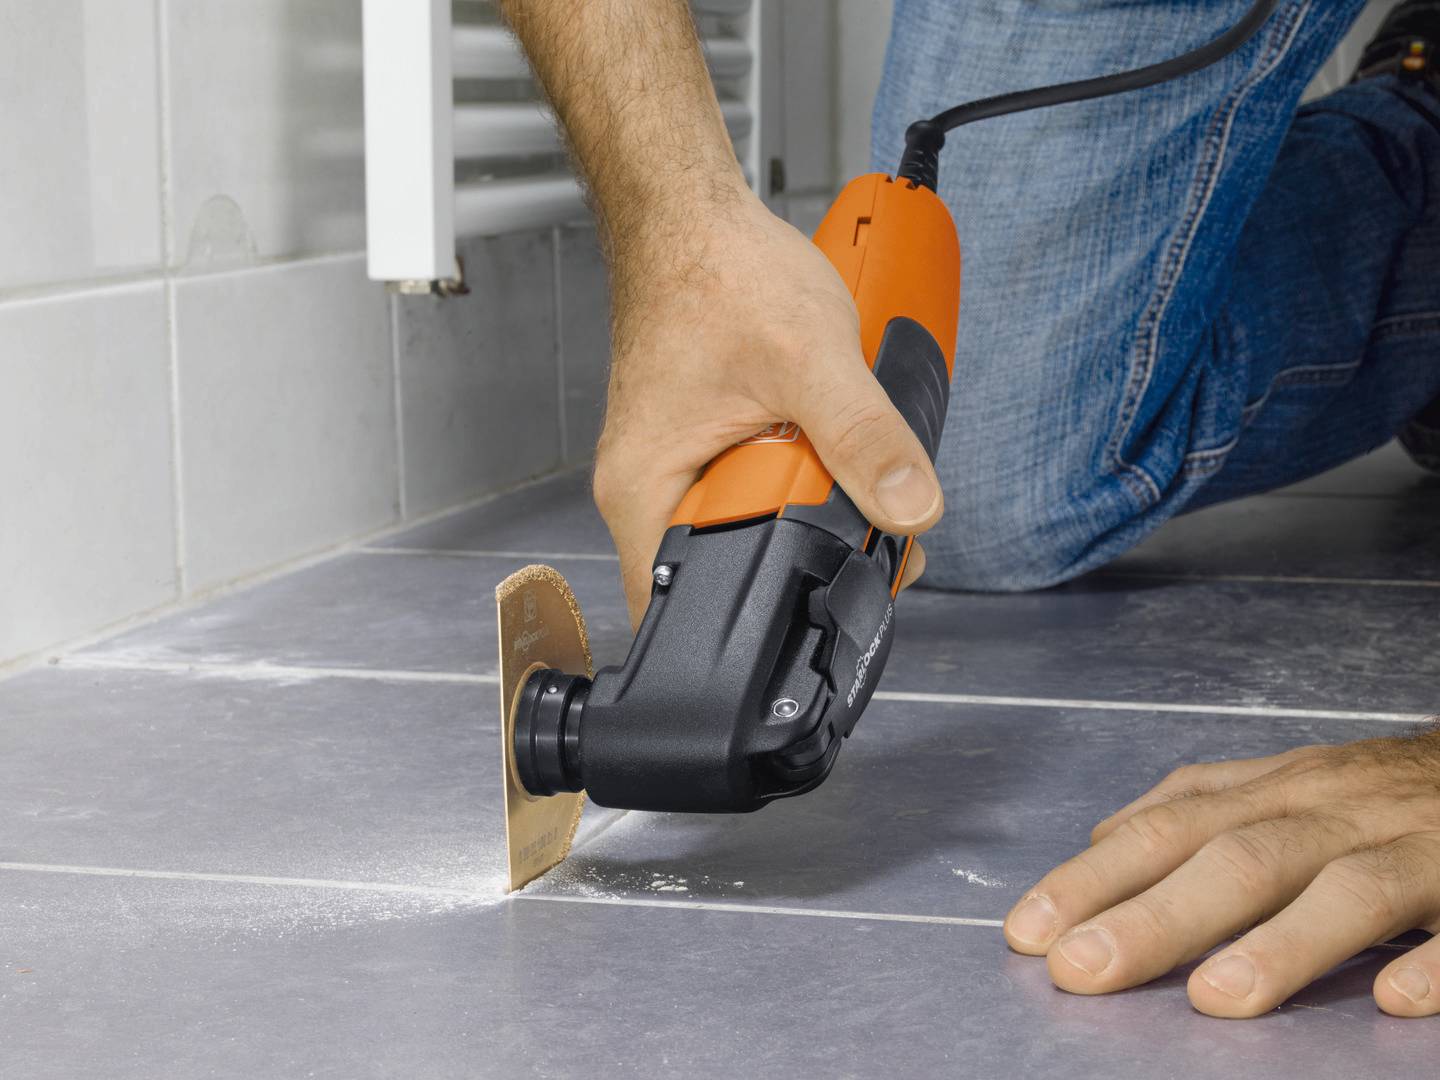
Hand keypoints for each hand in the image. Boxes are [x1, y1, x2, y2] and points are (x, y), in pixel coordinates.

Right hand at [592, 188, 939, 624]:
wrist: (693, 220)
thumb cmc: (717, 274)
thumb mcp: (810, 358)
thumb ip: (866, 438)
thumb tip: (911, 508)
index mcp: (646, 493)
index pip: (692, 610)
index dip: (768, 620)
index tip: (836, 591)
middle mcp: (650, 493)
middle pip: (735, 576)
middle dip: (809, 558)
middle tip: (861, 517)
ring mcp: (676, 473)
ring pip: (754, 531)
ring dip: (810, 512)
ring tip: (835, 464)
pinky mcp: (702, 451)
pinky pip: (757, 492)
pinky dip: (801, 478)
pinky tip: (820, 445)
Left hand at [1003, 729, 1439, 1017]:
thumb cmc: (1377, 789)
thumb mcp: (1281, 783)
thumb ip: (1198, 808)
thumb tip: (1103, 839)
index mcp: (1273, 794)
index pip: (1166, 832)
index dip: (1093, 880)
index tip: (1027, 934)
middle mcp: (1331, 812)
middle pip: (1236, 859)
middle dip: (1153, 917)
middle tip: (1082, 971)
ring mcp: (1413, 844)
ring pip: (1347, 887)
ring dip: (1281, 942)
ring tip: (1215, 999)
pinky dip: (1438, 962)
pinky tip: (1395, 998)